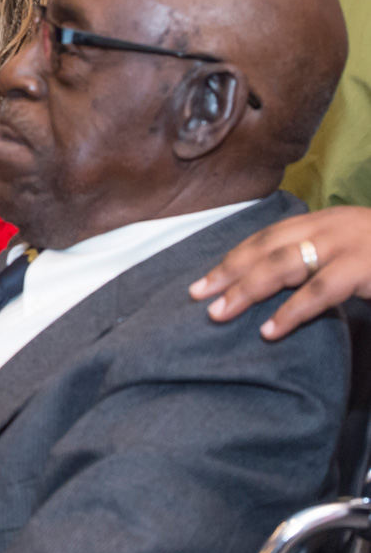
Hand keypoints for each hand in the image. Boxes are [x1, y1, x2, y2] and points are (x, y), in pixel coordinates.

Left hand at [191, 206, 370, 338]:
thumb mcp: (351, 250)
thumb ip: (317, 259)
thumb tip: (273, 282)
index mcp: (323, 221)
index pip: (267, 237)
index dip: (234, 257)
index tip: (205, 280)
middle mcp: (330, 227)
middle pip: (266, 247)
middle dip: (228, 271)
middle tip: (198, 294)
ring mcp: (346, 245)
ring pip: (282, 265)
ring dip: (246, 290)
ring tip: (219, 313)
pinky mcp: (364, 267)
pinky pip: (319, 291)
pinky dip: (290, 311)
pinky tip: (269, 330)